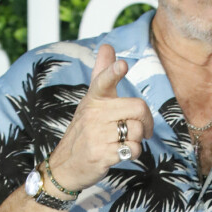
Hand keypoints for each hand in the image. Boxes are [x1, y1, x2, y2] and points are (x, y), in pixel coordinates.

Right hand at [47, 45, 153, 191]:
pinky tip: (120, 152)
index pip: (103, 81)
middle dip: (147, 120)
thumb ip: (103, 74)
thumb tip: (107, 45)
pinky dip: (133, 153)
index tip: (122, 65)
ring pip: (137, 130)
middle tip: (144, 128)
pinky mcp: (101, 154)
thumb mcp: (91, 100)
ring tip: (124, 140)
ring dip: (138, 139)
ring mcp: (96, 135)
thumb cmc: (85, 129)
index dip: (113, 72)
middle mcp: (94, 114)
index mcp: (94, 98)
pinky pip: (133, 149)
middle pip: (138, 108)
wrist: (64, 166)